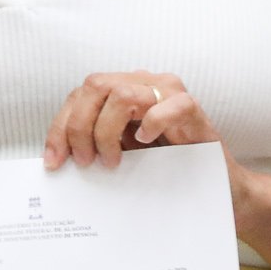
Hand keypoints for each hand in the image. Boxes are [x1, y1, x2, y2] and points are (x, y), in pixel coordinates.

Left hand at [44, 70, 224, 170]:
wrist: (215, 186)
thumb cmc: (166, 166)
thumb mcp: (123, 154)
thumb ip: (96, 146)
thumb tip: (57, 159)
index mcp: (122, 90)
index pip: (80, 95)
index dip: (61, 127)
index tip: (54, 161)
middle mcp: (143, 83)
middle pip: (95, 85)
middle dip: (80, 126)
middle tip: (85, 161)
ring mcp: (168, 92)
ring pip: (124, 93)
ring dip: (108, 130)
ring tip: (112, 161)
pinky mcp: (192, 109)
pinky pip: (170, 105)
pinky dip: (153, 122)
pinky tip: (145, 141)